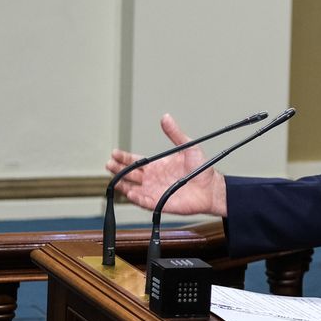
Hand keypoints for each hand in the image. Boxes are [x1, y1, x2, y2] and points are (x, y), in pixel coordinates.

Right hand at [105, 114, 226, 216]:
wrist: (211, 187)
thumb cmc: (202, 168)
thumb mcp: (188, 147)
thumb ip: (175, 133)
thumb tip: (166, 117)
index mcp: (157, 165)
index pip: (136, 161)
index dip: (124, 157)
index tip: (114, 153)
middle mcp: (153, 179)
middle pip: (130, 174)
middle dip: (118, 169)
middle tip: (109, 164)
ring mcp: (155, 191)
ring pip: (133, 189)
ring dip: (123, 185)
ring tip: (114, 179)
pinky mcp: (160, 203)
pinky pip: (144, 202)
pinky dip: (136, 198)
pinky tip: (130, 193)